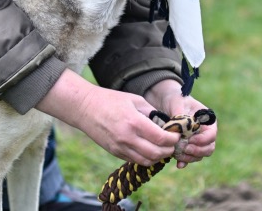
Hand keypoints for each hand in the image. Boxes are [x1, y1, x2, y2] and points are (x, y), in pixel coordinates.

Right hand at [36, 69, 179, 165]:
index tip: (176, 135)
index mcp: (134, 122)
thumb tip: (166, 124)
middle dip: (168, 150)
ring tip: (162, 148)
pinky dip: (146, 158)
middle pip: (156, 153)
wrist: (85, 107)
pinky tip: (149, 149)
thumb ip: (151, 112)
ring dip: (158, 157)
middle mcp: (127, 138)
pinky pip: (135, 160)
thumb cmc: (110, 99)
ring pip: (146, 161)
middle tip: (172, 144)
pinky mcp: (115, 152)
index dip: (173, 139)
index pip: (161, 138)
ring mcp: (120, 147)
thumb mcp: (134, 99)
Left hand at [144, 79, 217, 167]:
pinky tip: (178, 164)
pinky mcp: (187, 147)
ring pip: (199, 155)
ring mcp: (197, 142)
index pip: (211, 135)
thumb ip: (181, 116)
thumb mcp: (178, 103)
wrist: (166, 102)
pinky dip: (184, 162)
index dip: (202, 140)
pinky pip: (189, 158)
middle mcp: (205, 133)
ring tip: (177, 155)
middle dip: (196, 151)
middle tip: (184, 149)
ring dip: (189, 157)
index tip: (190, 140)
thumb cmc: (175, 99)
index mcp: (207, 122)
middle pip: (208, 148)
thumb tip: (180, 130)